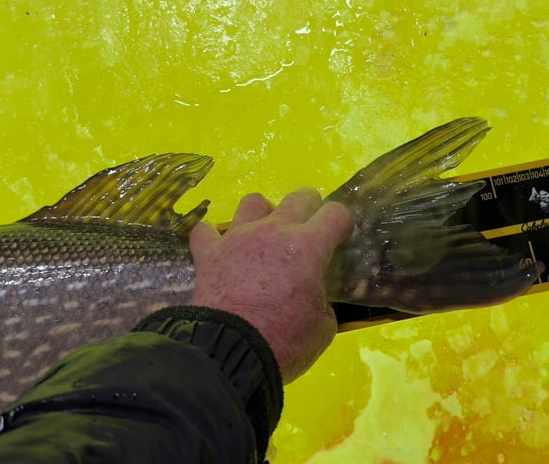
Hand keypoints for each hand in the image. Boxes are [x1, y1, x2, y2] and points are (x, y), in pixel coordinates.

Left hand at [189, 188, 353, 383]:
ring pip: (253, 202)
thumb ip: (321, 304)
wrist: (231, 351)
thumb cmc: (284, 341)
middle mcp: (273, 232)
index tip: (340, 235)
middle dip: (309, 205)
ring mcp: (238, 238)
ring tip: (263, 230)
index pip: (335, 214)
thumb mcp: (322, 328)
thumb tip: (314, 303)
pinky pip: (205, 231)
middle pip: (298, 198)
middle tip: (308, 223)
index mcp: (308, 247)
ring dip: (262, 212)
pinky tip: (218, 247)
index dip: (342, 222)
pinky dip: (212, 236)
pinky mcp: (208, 253)